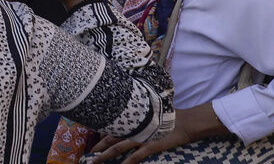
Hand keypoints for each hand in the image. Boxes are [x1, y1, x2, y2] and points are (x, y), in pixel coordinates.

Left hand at [88, 103, 225, 162]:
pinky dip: (127, 163)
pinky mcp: (151, 145)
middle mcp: (133, 127)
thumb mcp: (148, 114)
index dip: (100, 135)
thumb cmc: (166, 117)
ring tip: (95, 162)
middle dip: (98, 147)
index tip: (92, 141)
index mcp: (131, 119)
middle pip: (110, 138)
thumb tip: (124, 120)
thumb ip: (136, 118)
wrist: (185, 122)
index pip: (111, 127)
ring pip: (118, 148)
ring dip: (105, 156)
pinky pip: (136, 156)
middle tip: (89, 154)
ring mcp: (141, 137)